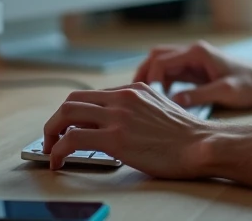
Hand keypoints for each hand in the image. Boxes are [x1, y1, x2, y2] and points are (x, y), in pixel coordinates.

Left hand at [42, 83, 212, 178]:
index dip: (74, 114)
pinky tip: (58, 162)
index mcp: (133, 89)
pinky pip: (72, 139)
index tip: (68, 129)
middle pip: (72, 100)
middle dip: (55, 121)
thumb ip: (138, 107)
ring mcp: (118, 116)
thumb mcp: (161, 107)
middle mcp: (123, 97)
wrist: (200, 145)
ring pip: (66, 114)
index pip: (91, 96)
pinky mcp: (115, 138)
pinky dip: (57, 150)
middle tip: (52, 139)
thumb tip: (120, 121)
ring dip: (50, 134)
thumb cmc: (186, 135)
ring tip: (50, 151)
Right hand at [132, 40, 251, 109]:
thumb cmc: (250, 84)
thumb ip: (199, 96)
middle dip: (144, 74)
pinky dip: (162, 81)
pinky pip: (172, 71)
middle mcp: (193, 51)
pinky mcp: (196, 69)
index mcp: (198, 52)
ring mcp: (194, 59)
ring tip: (146, 98)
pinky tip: (162, 98)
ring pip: (162, 62)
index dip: (152, 78)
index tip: (152, 99)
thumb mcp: (226, 92)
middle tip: (138, 96)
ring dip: (151, 76)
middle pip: (157, 56)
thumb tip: (172, 101)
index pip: (162, 60)